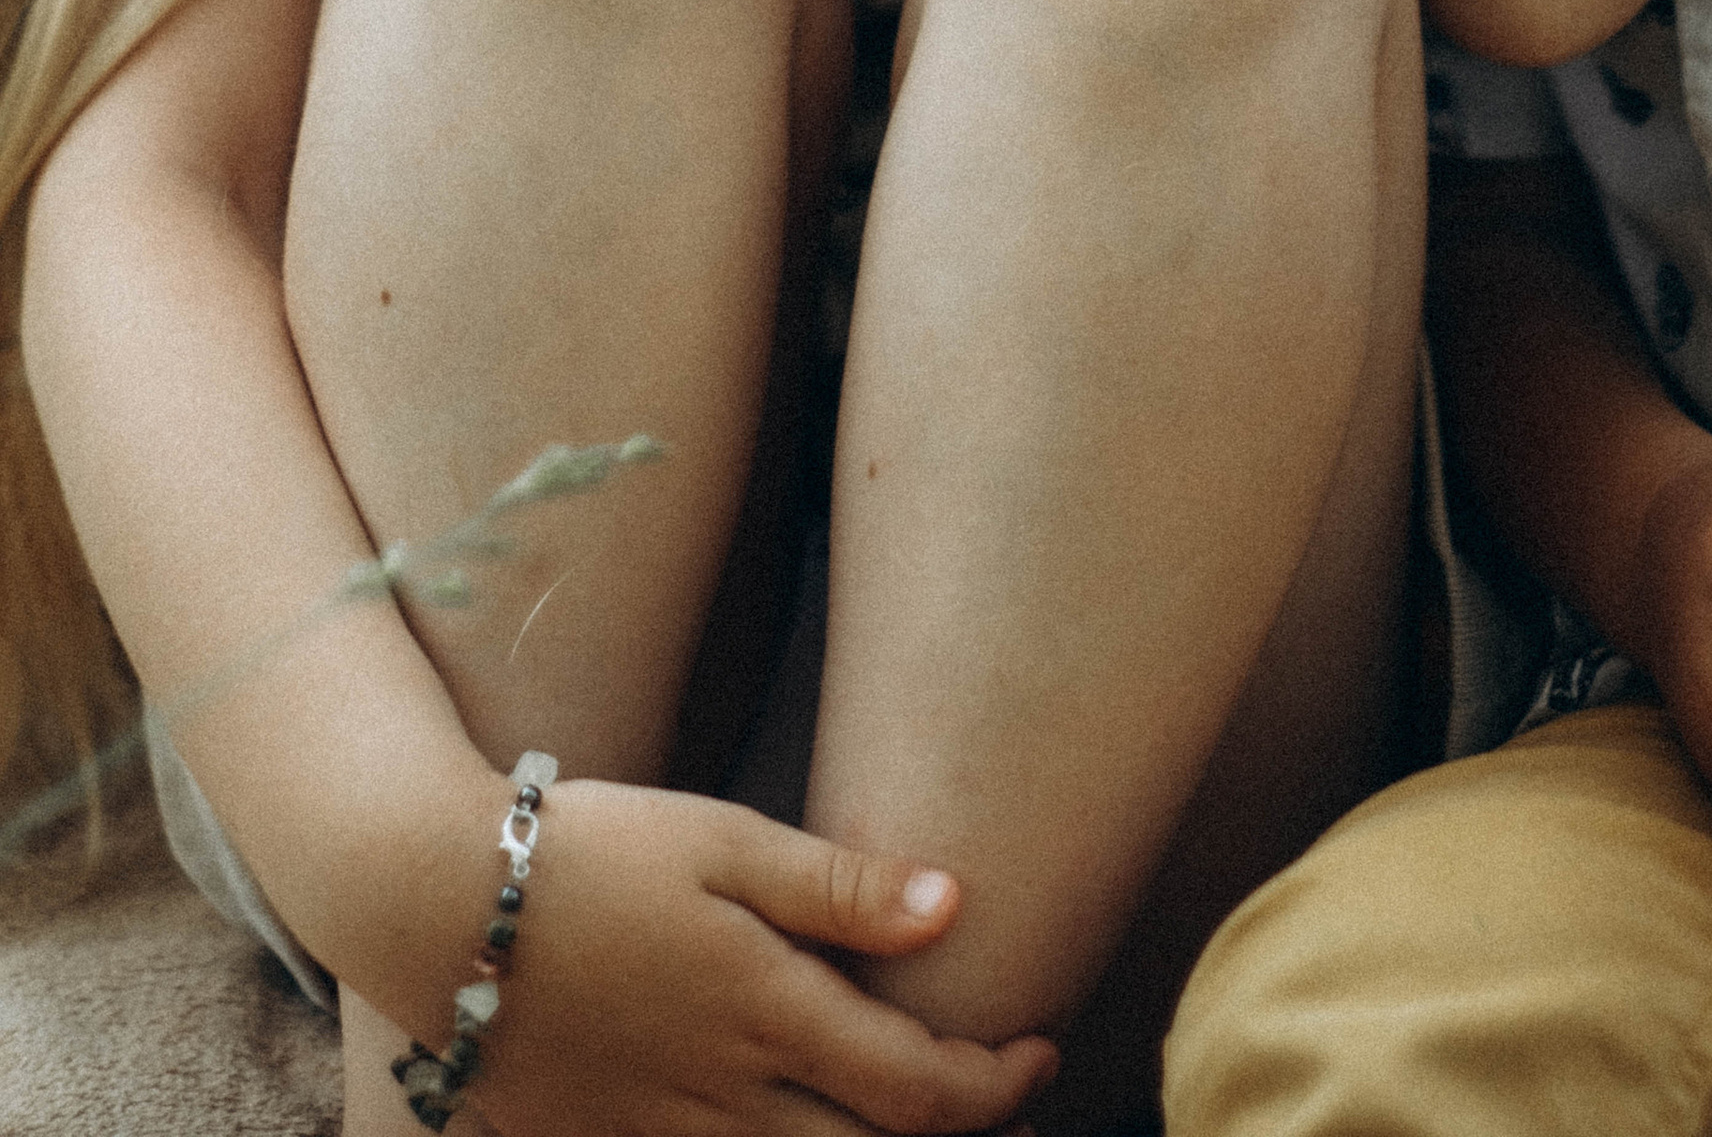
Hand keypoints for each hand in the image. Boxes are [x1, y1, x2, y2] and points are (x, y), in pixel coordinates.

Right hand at [467, 780, 1056, 1134]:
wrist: (439, 907)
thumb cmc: (594, 850)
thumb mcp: (722, 837)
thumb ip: (837, 884)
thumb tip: (955, 905)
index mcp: (766, 1011)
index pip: (918, 1090)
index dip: (995, 1087)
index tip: (1039, 1055)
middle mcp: (724, 1094)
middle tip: (1019, 1123)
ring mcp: (662, 1135)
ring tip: (931, 1136)